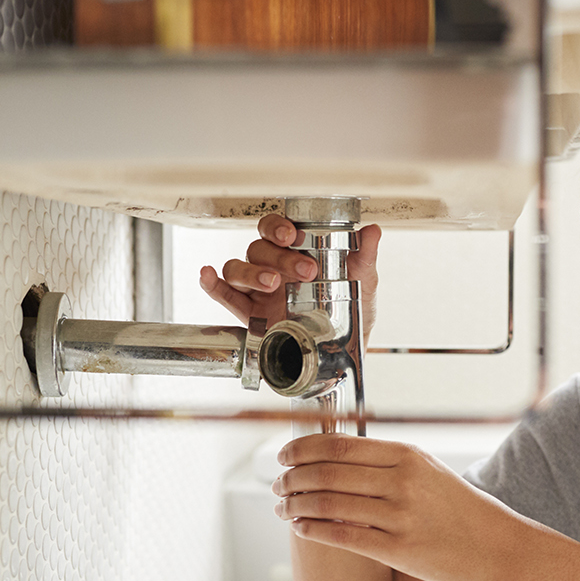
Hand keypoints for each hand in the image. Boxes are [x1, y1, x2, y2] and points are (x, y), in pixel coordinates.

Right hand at [198, 213, 381, 340]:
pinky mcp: (248, 314)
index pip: (276, 229)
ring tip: (272, 285)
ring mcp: (258, 290)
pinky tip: (207, 275)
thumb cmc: (351, 312)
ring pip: (238, 268)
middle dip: (277, 257)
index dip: (278, 227)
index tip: (292, 236)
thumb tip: (372, 231)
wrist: (343, 353)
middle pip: (257, 248)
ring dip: (250, 272)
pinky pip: (223, 294)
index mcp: (296, 252)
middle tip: (303, 272)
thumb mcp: (363, 282)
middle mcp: (272, 266)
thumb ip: (364, 257)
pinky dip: (212, 284)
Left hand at [271, 434, 526, 580]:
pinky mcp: (397, 549)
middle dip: (291, 478)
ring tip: (281, 507)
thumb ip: (387, 461)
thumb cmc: (460, 509)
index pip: (337, 444)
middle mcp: (401, 481)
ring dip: (295, 504)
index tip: (284, 455)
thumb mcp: (427, 470)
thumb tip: (336, 453)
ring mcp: (399, 515)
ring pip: (328, 504)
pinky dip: (312, 529)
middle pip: (326, 472)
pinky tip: (299, 528)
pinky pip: (342, 535)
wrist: (498, 546)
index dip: (301, 449)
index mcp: (406, 455)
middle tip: (277, 483)